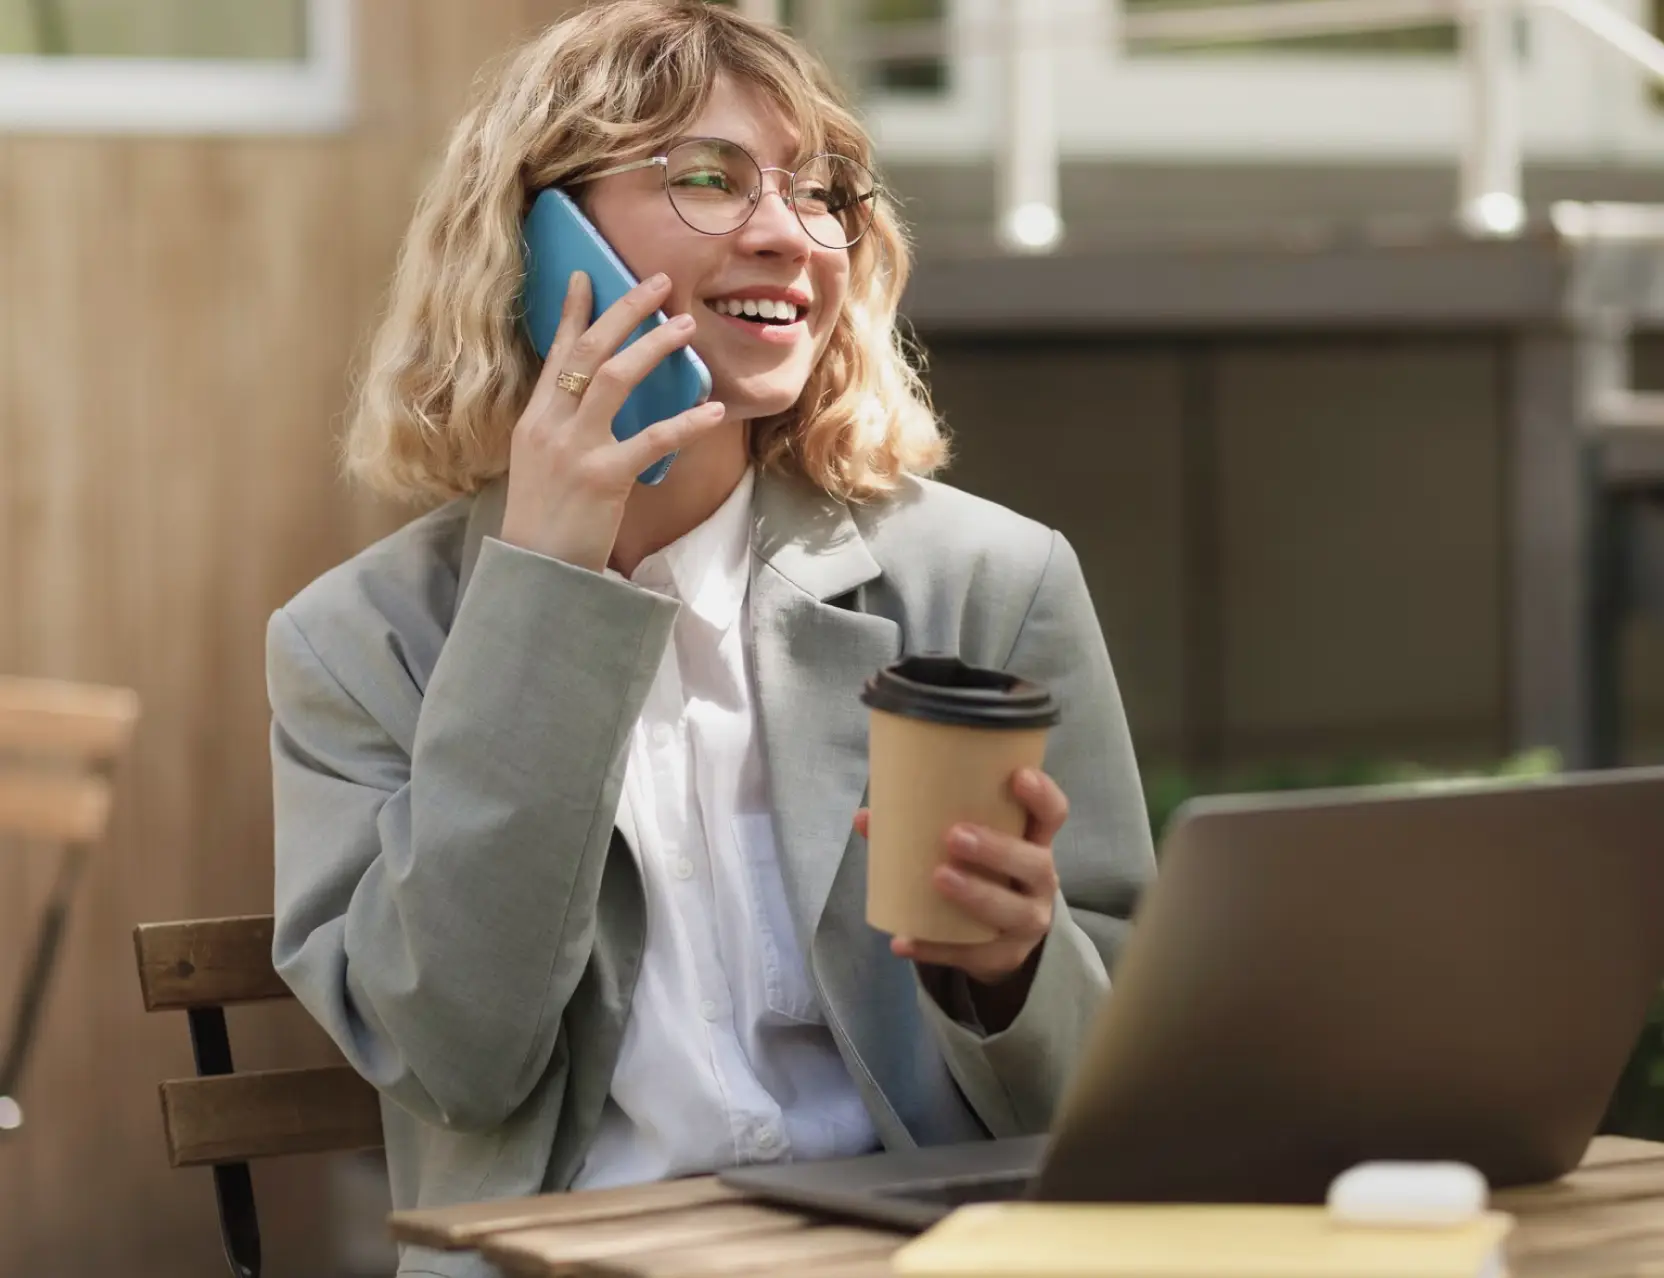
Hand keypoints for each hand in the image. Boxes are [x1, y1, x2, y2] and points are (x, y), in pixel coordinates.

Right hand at [498, 270, 727, 571]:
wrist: (535, 572)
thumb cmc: (545, 522)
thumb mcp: (540, 465)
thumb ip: (563, 429)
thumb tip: (595, 402)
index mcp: (534, 420)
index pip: (556, 354)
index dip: (574, 312)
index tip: (588, 275)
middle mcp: (550, 426)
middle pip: (588, 352)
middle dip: (624, 312)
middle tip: (658, 283)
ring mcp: (575, 450)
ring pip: (614, 379)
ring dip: (653, 347)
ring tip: (686, 326)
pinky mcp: (603, 478)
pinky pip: (651, 439)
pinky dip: (685, 422)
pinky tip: (712, 410)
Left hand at [854, 767, 1067, 986]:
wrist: (1003, 938)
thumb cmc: (983, 873)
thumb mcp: (971, 848)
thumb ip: (925, 827)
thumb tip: (866, 816)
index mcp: (1034, 843)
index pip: (1052, 815)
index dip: (1041, 796)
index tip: (1018, 775)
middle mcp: (1040, 881)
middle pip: (1035, 864)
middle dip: (997, 849)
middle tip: (954, 836)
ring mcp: (1028, 922)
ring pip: (1012, 911)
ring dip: (976, 894)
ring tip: (939, 878)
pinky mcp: (1003, 956)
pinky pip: (972, 954)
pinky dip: (935, 948)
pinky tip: (904, 941)